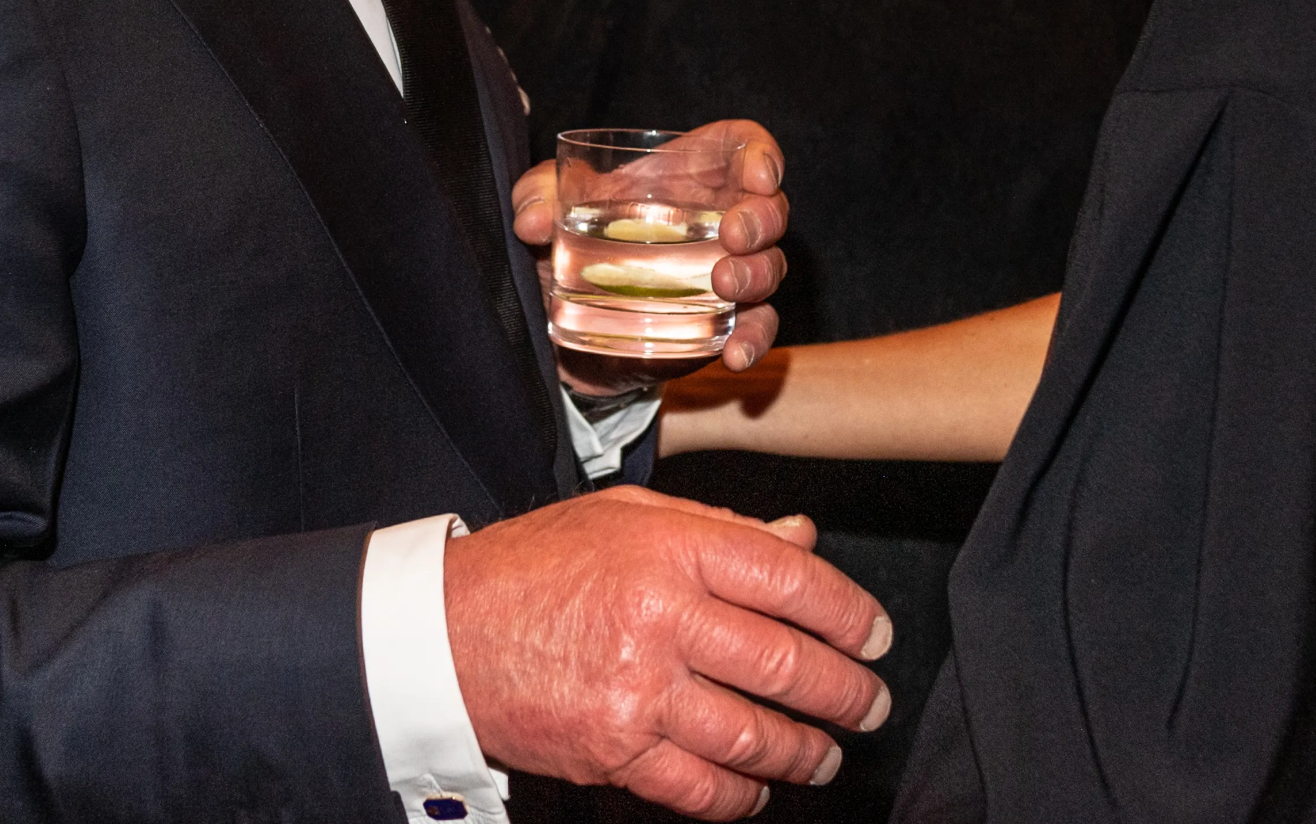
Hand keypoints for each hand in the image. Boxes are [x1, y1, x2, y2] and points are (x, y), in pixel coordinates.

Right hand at [445, 485, 893, 819]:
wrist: (440, 635)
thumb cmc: (533, 567)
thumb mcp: (625, 520)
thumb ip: (721, 528)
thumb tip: (803, 538)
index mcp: (669, 550)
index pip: (790, 580)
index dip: (849, 612)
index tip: (876, 635)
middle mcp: (660, 618)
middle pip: (785, 663)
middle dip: (846, 692)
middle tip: (871, 703)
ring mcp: (638, 689)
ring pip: (754, 733)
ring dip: (806, 750)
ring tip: (828, 752)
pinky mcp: (614, 749)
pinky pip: (700, 786)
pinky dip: (742, 796)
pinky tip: (760, 790)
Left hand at [513, 119, 789, 377]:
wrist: (564, 316)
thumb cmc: (569, 238)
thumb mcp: (547, 207)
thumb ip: (535, 196)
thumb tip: (531, 220)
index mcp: (689, 173)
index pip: (743, 146)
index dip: (761, 153)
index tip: (757, 173)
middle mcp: (719, 217)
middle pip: (770, 206)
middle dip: (763, 218)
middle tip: (733, 235)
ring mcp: (727, 271)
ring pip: (771, 265)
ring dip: (758, 273)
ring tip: (725, 283)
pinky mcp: (722, 321)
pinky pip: (758, 327)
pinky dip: (755, 339)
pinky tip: (736, 352)